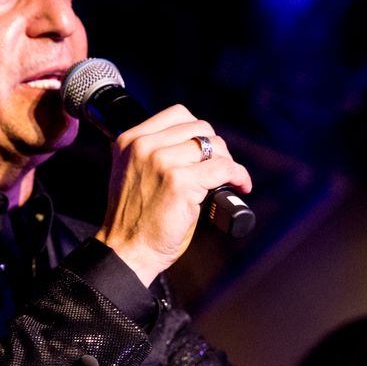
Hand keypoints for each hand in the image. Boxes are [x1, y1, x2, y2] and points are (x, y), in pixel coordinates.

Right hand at [95, 105, 252, 285]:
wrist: (126, 251)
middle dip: (215, 147)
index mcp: (130, 140)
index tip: (206, 149)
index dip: (199, 131)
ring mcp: (163, 162)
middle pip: (199, 128)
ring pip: (214, 146)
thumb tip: (192, 143)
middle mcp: (145, 146)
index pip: (178, 114)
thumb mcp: (131, 173)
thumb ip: (150, 153)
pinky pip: (224, 168)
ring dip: (228, 162)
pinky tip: (240, 186)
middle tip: (219, 168)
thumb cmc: (133, 220)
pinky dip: (239, 176)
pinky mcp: (182, 182)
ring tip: (229, 178)